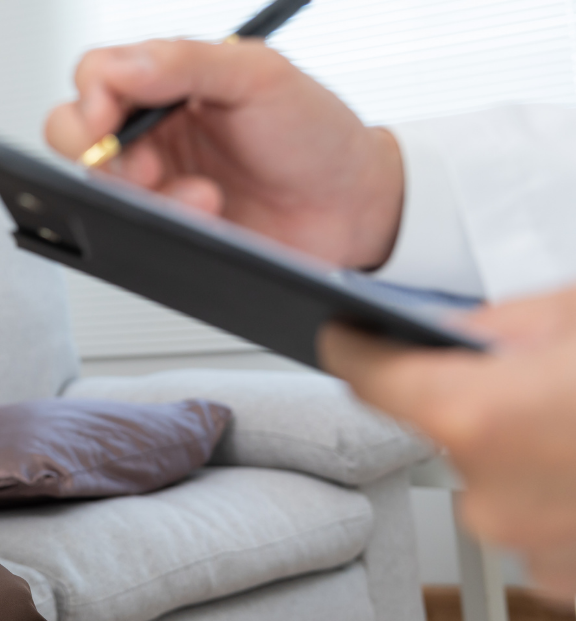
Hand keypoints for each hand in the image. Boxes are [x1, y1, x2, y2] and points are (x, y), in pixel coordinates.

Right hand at [44, 40, 404, 268]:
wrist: (356, 207)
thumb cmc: (316, 133)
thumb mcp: (260, 75)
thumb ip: (186, 61)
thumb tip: (117, 68)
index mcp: (167, 79)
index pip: (96, 75)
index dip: (91, 96)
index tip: (108, 117)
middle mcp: (152, 127)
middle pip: (73, 131)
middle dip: (100, 153)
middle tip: (145, 166)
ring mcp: (156, 179)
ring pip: (99, 186)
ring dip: (145, 195)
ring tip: (202, 196)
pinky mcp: (166, 225)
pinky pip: (130, 228)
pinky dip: (167, 224)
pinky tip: (210, 215)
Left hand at [320, 287, 575, 601]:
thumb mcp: (569, 317)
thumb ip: (489, 326)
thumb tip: (436, 330)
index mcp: (477, 419)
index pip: (370, 379)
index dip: (355, 349)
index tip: (344, 338)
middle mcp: (491, 499)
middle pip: (439, 433)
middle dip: (470, 401)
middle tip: (517, 373)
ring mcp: (532, 548)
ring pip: (489, 482)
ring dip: (517, 453)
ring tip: (567, 418)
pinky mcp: (567, 579)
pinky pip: (533, 521)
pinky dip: (552, 493)